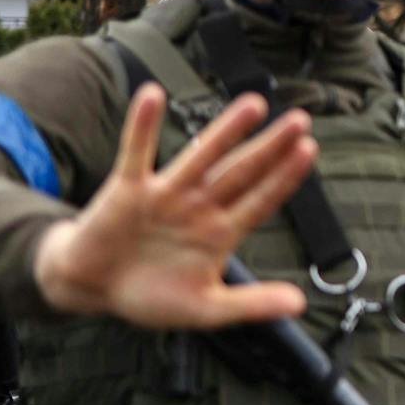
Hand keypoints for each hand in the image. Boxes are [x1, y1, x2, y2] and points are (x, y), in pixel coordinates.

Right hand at [32, 83, 316, 327]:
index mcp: (220, 233)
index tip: (309, 151)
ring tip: (254, 104)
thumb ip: (251, 304)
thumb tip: (300, 304)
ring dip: (226, 131)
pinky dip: (143, 127)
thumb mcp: (206, 309)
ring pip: (201, 157)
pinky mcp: (127, 189)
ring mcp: (165, 194)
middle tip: (300, 120)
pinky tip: (153, 95)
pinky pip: (136, 152)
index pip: (260, 200)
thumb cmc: (152, 296)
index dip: (284, 178)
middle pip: (241, 171)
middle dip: (270, 147)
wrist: (94, 287)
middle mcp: (198, 206)